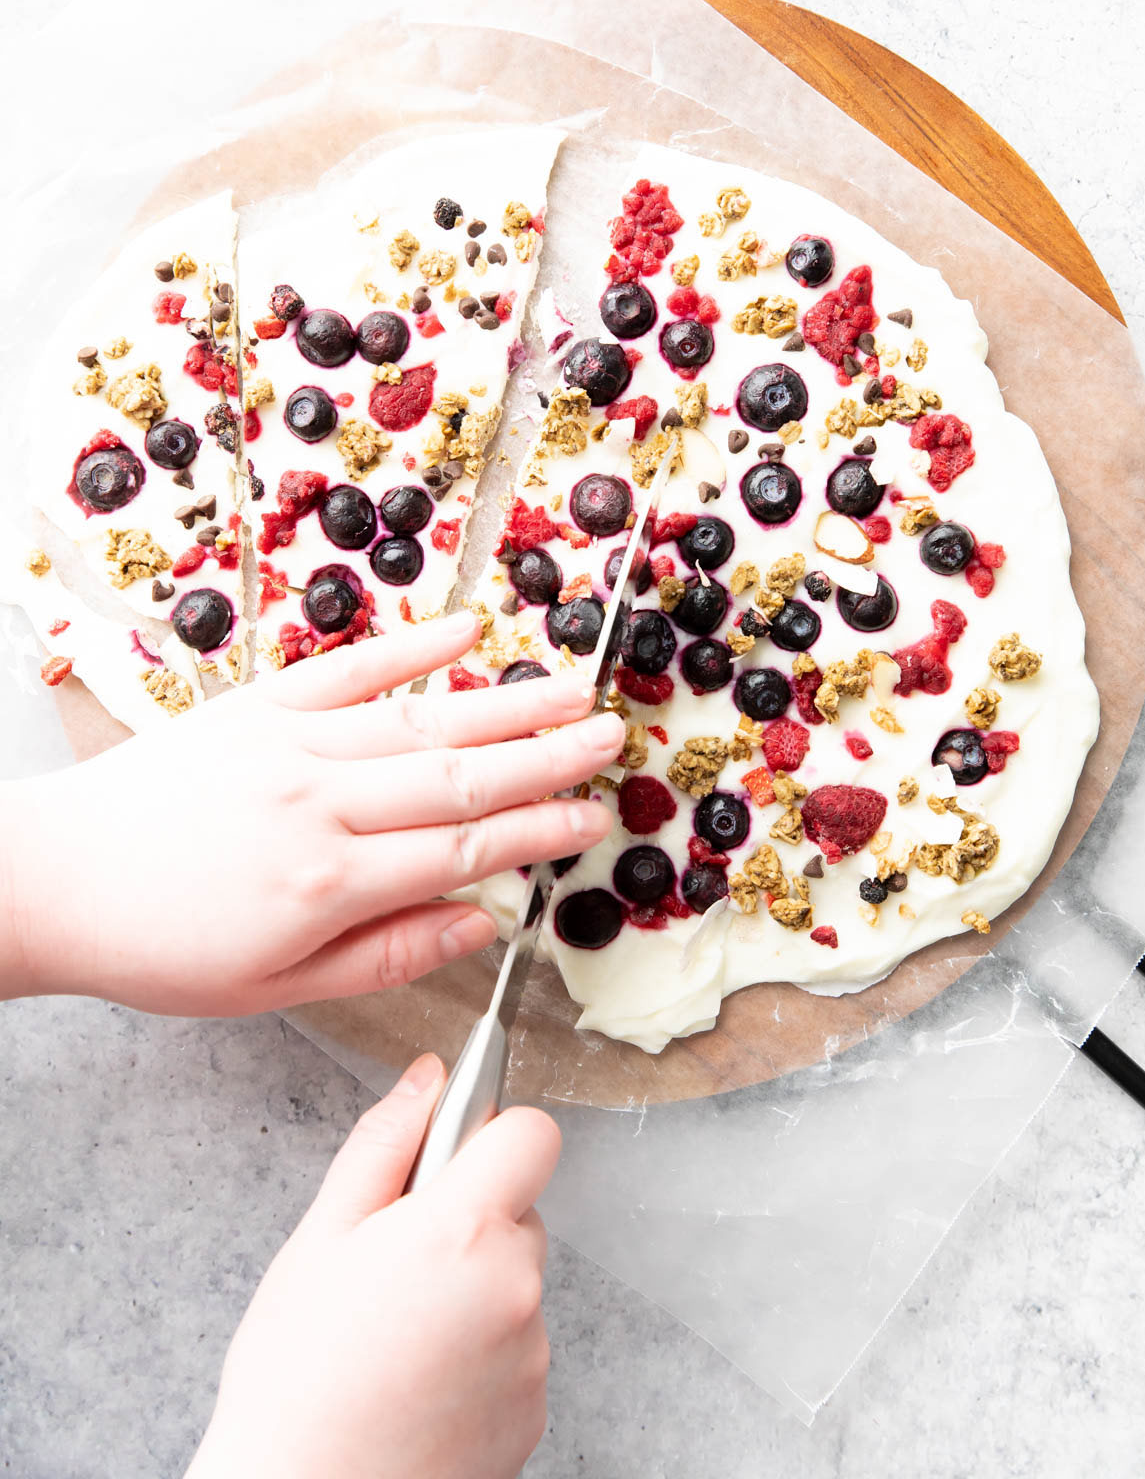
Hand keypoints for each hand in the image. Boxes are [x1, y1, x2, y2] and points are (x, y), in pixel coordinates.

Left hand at [0, 611, 622, 1011]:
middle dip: (547, 757)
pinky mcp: (260, 707)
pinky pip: (349, 669)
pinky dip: (411, 648)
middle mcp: (321, 803)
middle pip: (460, 773)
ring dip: (504, 703)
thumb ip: (387, 955)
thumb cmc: (161, 947)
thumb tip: (480, 925)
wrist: (56, 880)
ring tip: (570, 689)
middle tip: (613, 737)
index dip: (538, 834)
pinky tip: (467, 630)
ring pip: (420, 719)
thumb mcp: (275, 987)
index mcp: (331, 882)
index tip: (592, 822)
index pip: (463, 850)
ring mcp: (291, 744)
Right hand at [188, 1054, 558, 1478]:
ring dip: (472, 1291)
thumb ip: (385, 1143)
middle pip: (518, 1213)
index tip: (444, 1164)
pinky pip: (515, 1350)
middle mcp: (515, 1288)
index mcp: (464, 1229)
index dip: (489, 1136)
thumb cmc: (296, 1378)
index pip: (533, 1133)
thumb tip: (430, 1076)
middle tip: (392, 1266)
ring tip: (395, 1336)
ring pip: (514, 1284)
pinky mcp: (533, 1413)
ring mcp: (531, 1357)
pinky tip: (417, 1381)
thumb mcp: (320, 1238)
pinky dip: (478, 1354)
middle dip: (467, 1222)